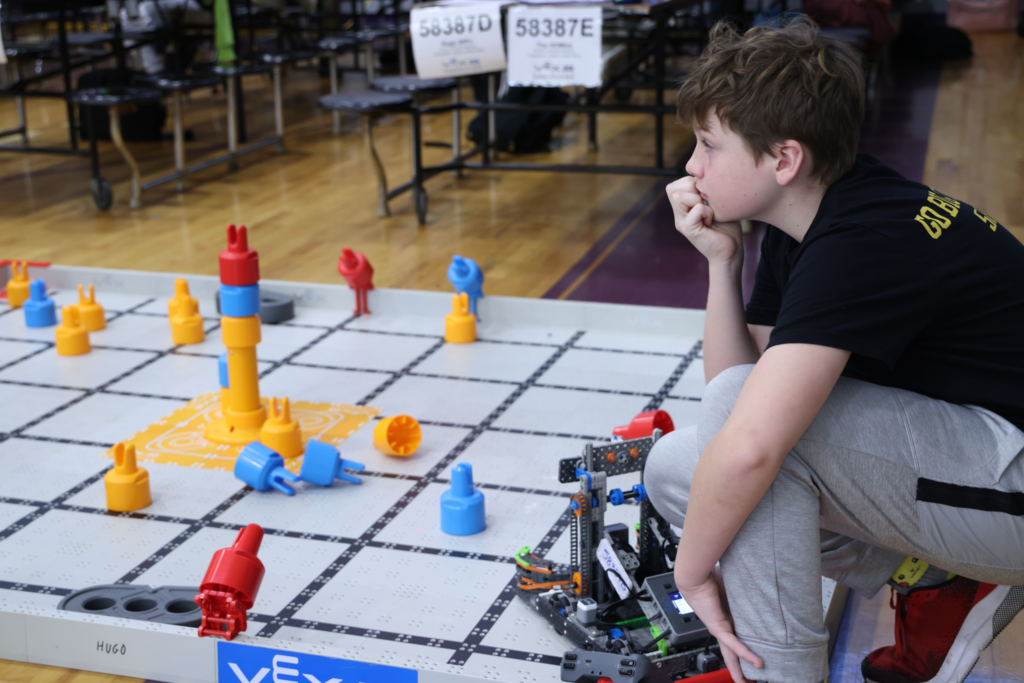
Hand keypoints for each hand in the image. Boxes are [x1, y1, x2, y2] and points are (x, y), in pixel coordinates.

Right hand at [666, 176, 743, 266]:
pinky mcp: (688, 230)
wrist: (731, 251)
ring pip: (679, 196)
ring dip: (698, 200)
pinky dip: (707, 211)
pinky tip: (711, 220)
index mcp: (683, 208)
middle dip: (692, 188)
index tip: (705, 195)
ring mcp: (681, 222)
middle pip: (673, 188)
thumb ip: (706, 191)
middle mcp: (679, 215)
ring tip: (709, 212)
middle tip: (706, 202)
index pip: (674, 185)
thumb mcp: (715, 203)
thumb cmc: (726, 227)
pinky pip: (695, 209)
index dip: (690, 183)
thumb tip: (703, 176)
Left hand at [676, 568, 762, 682]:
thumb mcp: (732, 586)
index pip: (734, 641)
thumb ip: (742, 591)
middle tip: (748, 682)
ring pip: (731, 655)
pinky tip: (757, 663)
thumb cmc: (709, 576)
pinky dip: (746, 654)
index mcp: (724, 619)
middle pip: (731, 654)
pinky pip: (734, 644)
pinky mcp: (718, 626)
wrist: (695, 574)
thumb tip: (758, 584)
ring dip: (739, 670)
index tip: (752, 662)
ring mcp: (719, 628)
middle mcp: (721, 627)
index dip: (743, 653)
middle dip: (739, 670)